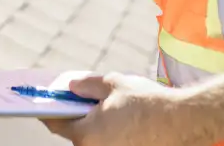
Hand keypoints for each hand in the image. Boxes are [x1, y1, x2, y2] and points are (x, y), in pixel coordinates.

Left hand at [42, 73, 193, 145]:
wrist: (180, 122)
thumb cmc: (146, 102)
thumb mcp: (114, 84)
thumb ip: (88, 85)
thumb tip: (71, 86)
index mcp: (86, 134)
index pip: (57, 125)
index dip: (49, 112)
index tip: (43, 105)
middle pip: (76, 135)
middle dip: (78, 118)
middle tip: (85, 101)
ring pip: (94, 141)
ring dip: (96, 127)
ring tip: (112, 110)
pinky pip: (109, 144)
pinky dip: (110, 134)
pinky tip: (123, 121)